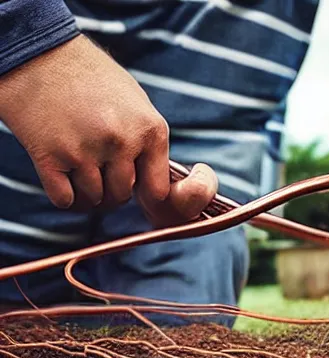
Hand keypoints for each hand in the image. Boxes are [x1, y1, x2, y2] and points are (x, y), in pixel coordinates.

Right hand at [0, 35, 216, 226]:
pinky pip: (65, 201)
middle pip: (122, 196)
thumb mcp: (137, 104)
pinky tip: (63, 176)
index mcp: (149, 130)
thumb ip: (149, 143)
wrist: (40, 53)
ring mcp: (85, 150)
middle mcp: (121, 141)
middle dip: (112, 190)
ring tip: (80, 168)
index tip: (134, 187)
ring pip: (94, 200)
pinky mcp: (51, 157)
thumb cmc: (93, 78)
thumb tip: (157, 181)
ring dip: (87, 193)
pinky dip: (64, 196)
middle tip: (100, 171)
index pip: (157, 190)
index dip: (144, 193)